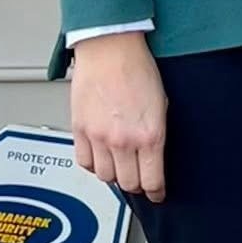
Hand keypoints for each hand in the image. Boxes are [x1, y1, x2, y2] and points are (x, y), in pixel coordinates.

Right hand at [71, 34, 167, 201]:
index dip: (156, 192)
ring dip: (114, 175)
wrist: (110, 48)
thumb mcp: (161, 104)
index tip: (157, 194)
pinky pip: (84, 162)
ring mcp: (99, 137)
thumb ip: (156, 134)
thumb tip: (154, 155)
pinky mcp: (80, 130)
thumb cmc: (138, 68)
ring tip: (119, 165)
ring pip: (105, 176)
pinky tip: (100, 157)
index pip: (152, 181)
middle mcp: (123, 141)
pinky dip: (93, 165)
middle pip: (128, 184)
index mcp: (150, 135)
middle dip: (136, 184)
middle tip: (139, 179)